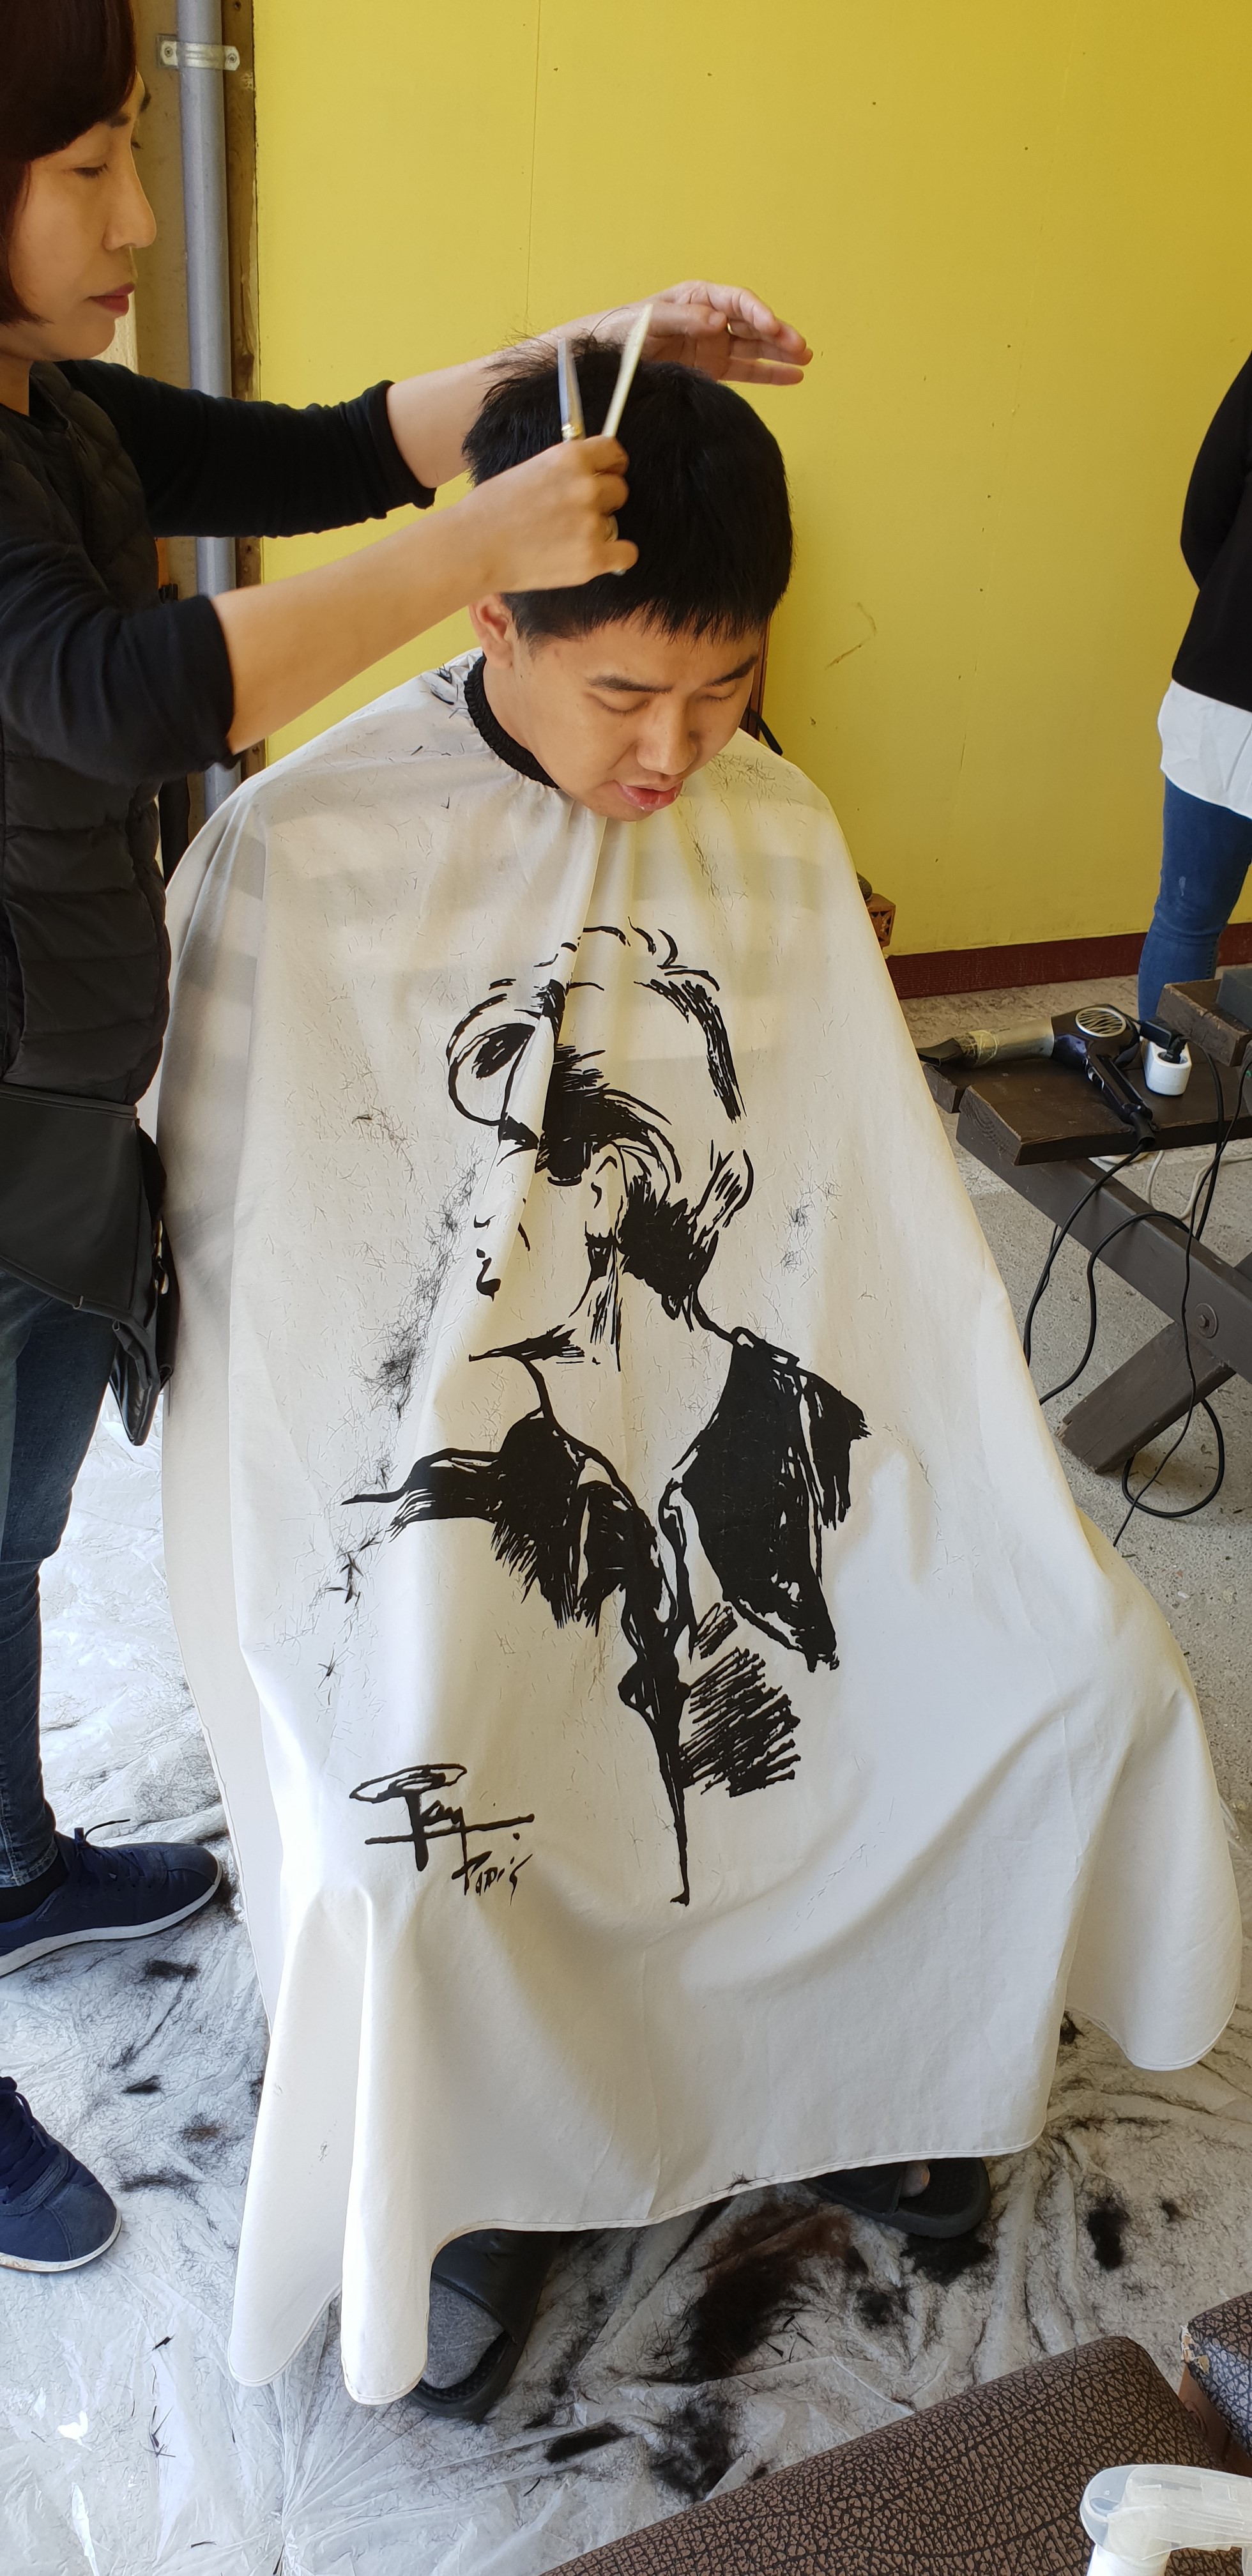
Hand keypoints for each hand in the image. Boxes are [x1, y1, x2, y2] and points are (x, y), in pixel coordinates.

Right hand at [459, 434, 634, 591]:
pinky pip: (627, 554)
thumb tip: (586, 473)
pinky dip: (615, 557)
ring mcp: (591, 523)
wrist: (473, 547)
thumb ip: (563, 470)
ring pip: (616, 522)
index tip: (606, 475)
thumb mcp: (530, 470)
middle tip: (576, 516)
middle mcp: (586, 486)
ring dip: (600, 530)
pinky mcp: (592, 557)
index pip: (614, 452)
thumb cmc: (491, 510)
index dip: (611, 466)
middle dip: (603, 501)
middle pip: (619, 489)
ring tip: (566, 540)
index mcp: (570, 457)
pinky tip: (596, 558)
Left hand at [592, 282, 811, 386]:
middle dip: (778, 334)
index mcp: (699, 298)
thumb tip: (718, 321)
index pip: (737, 302)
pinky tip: (793, 377)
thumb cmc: (624, 331)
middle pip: (753, 324)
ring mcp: (714, 346)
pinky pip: (747, 371)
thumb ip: (684, 318)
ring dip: (781, 353)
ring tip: (806, 360)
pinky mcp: (713, 370)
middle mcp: (712, 319)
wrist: (606, 356)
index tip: (773, 327)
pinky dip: (769, 374)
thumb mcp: (649, 320)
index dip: (757, 313)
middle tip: (800, 347)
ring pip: (756, 347)